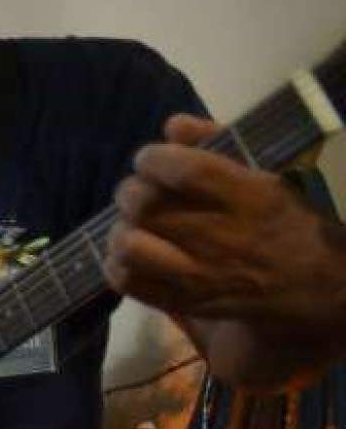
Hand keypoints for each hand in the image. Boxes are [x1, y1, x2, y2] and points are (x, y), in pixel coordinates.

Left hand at [107, 114, 345, 329]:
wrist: (312, 282)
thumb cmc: (283, 220)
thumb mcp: (265, 175)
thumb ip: (217, 147)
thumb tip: (173, 126)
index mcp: (247, 198)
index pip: (183, 170)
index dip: (152, 159)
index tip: (149, 159)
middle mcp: (220, 237)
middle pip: (146, 206)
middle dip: (132, 192)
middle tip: (139, 193)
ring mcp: (199, 275)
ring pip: (129, 246)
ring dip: (121, 229)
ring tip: (135, 226)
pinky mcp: (184, 303)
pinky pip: (127, 282)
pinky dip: (116, 264)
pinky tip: (132, 254)